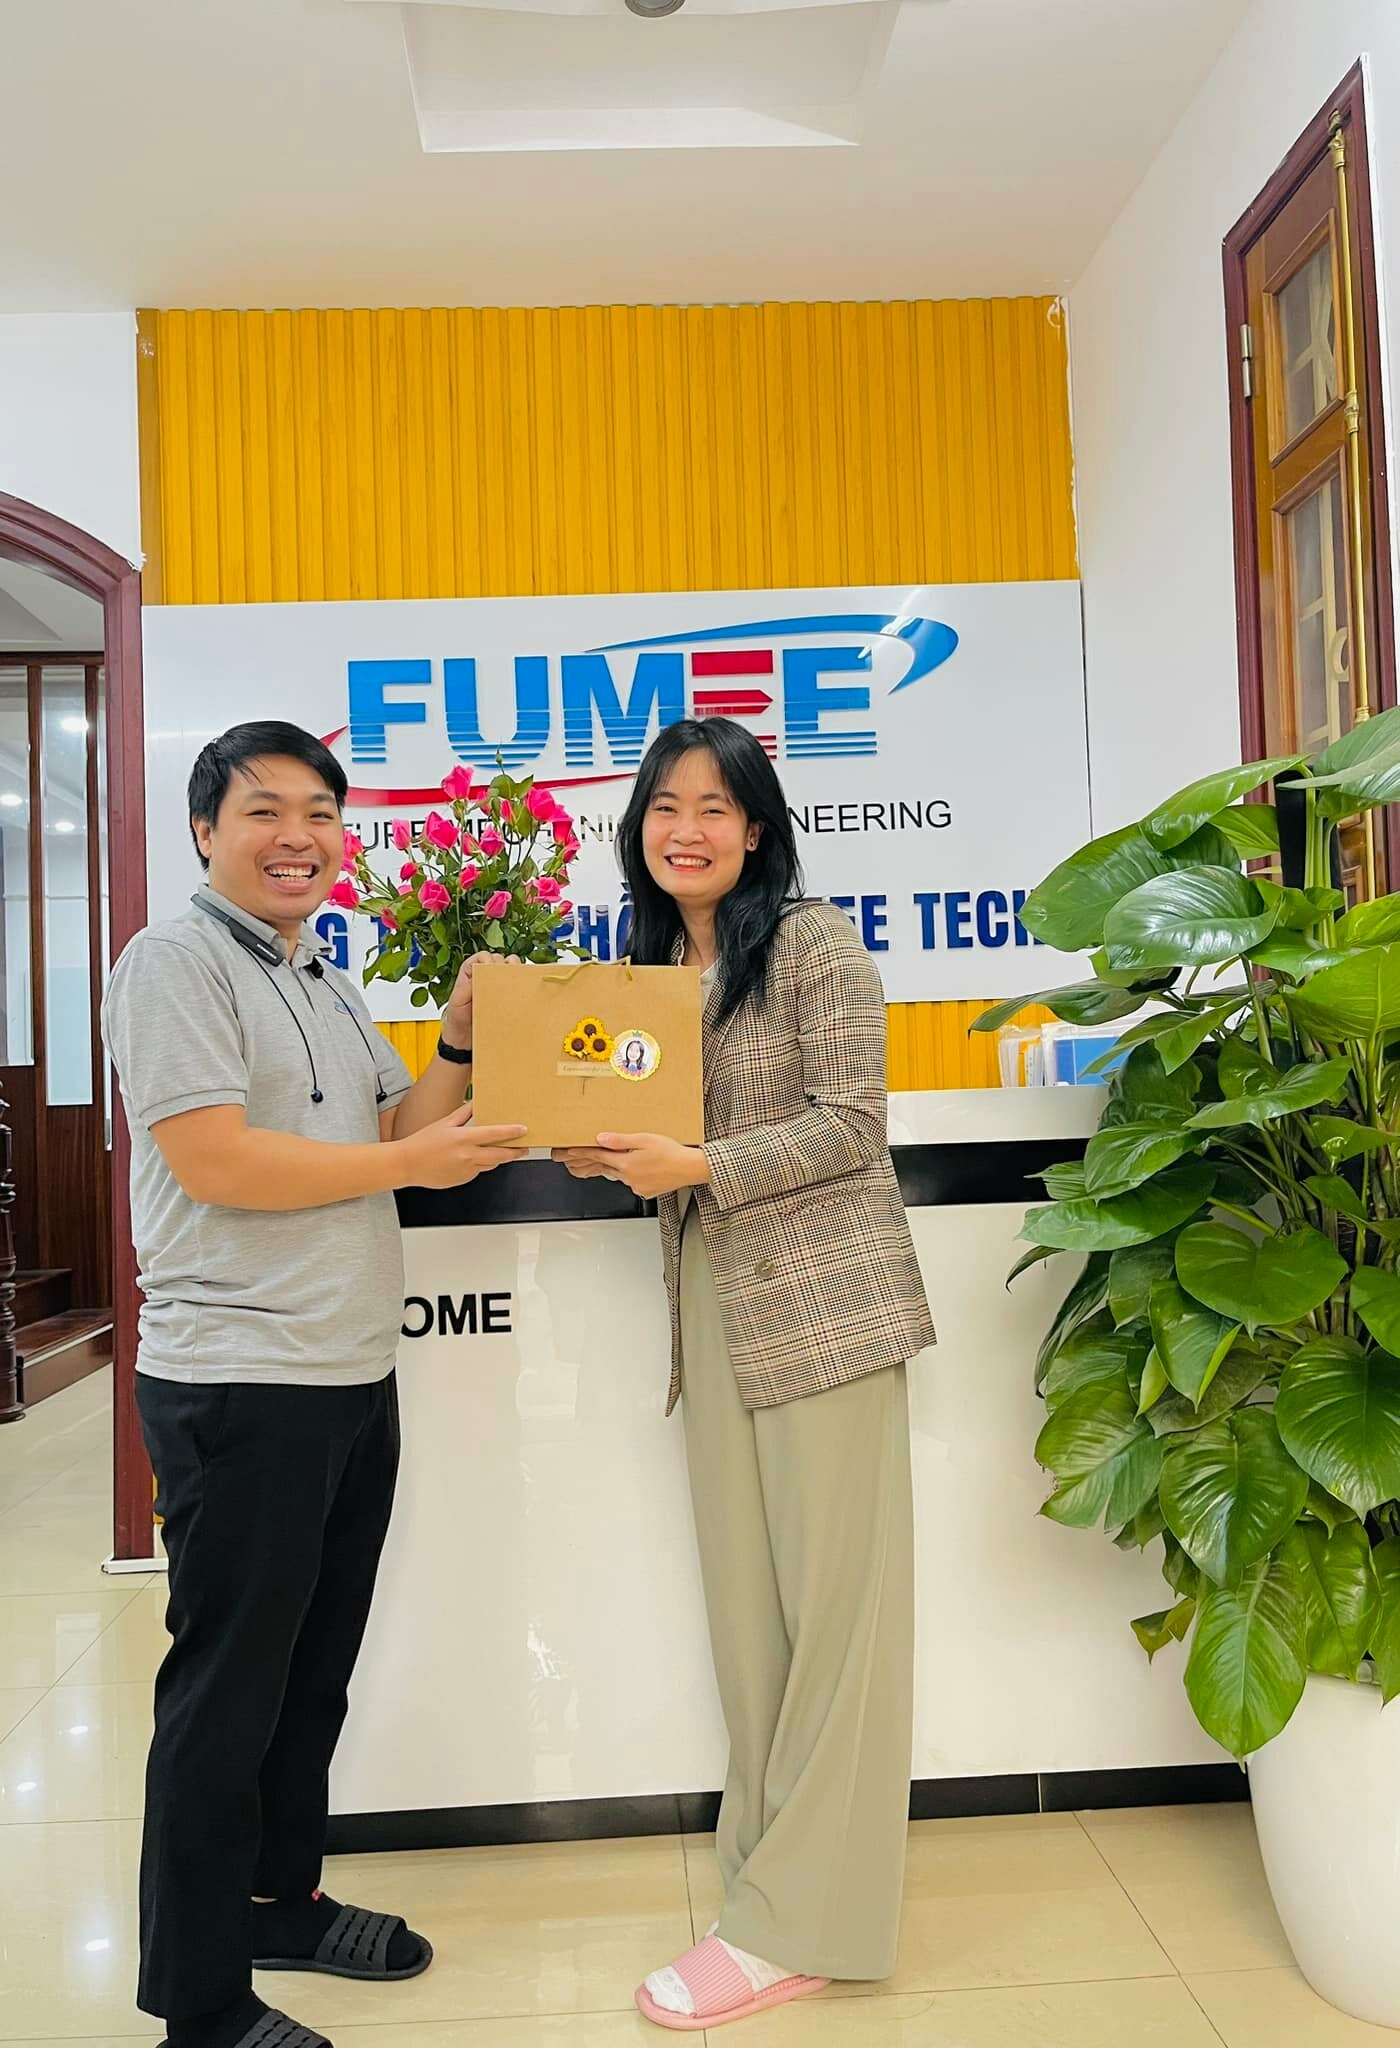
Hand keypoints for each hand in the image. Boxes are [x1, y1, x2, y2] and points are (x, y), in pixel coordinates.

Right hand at [401, 1106, 527, 1188]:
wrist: (407, 1164)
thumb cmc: (422, 1142)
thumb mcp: (444, 1123)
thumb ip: (463, 1114)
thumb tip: (476, 1104)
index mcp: (464, 1138)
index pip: (495, 1134)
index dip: (512, 1132)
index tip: (524, 1130)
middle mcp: (467, 1156)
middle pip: (500, 1156)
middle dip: (515, 1152)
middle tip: (524, 1148)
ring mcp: (466, 1170)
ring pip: (490, 1165)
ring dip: (497, 1159)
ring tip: (502, 1151)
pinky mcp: (462, 1180)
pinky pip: (476, 1172)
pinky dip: (478, 1165)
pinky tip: (470, 1159)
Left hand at [438, 952, 523, 1053]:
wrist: (465, 1039)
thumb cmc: (458, 1018)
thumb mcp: (458, 1000)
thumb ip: (467, 985)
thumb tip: (480, 973)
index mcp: (471, 971)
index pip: (484, 956)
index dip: (489, 960)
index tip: (491, 970)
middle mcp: (486, 975)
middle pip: (501, 960)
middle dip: (504, 967)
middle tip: (504, 979)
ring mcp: (498, 985)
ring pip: (512, 970)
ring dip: (515, 976)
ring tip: (513, 987)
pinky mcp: (508, 996)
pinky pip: (518, 986)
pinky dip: (522, 986)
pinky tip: (520, 993)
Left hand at [556, 1132, 709, 1199]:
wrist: (690, 1168)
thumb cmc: (671, 1152)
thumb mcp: (645, 1139)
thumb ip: (621, 1140)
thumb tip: (601, 1139)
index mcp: (626, 1163)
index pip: (598, 1156)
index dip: (581, 1153)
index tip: (567, 1152)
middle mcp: (628, 1177)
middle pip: (606, 1167)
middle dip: (591, 1162)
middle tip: (572, 1158)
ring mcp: (636, 1186)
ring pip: (620, 1174)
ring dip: (617, 1167)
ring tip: (619, 1160)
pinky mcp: (645, 1191)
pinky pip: (632, 1182)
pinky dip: (632, 1175)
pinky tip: (643, 1168)